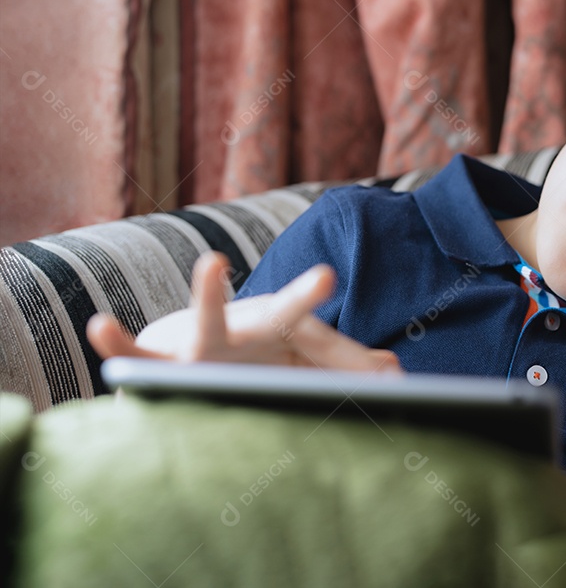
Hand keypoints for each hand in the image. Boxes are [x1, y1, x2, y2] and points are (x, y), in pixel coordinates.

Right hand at [87, 252, 402, 372]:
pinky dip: (117, 341)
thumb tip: (395, 369)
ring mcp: (199, 342)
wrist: (182, 358)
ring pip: (204, 321)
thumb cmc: (252, 360)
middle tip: (327, 277)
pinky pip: (135, 351)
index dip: (352, 361)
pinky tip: (98, 326)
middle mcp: (246, 330)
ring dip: (206, 295)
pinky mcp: (157, 359)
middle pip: (280, 313)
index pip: (325, 343)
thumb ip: (342, 365)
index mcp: (283, 331)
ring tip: (209, 261)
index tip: (392, 375)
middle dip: (302, 297)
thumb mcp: (297, 363)